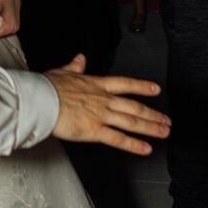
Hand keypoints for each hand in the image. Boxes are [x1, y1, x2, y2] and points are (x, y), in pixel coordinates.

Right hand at [46, 53, 169, 156]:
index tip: (156, 89)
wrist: (40, 100)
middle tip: (166, 120)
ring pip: (131, 122)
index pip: (125, 84)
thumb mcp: (63, 72)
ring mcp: (101, 115)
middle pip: (134, 107)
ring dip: (150, 127)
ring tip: (163, 132)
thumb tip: (80, 58)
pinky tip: (145, 149)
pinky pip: (118, 139)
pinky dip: (134, 145)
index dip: (142, 87)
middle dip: (152, 114)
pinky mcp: (94, 131)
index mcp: (96, 85)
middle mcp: (103, 100)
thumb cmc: (47, 87)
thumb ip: (75, 66)